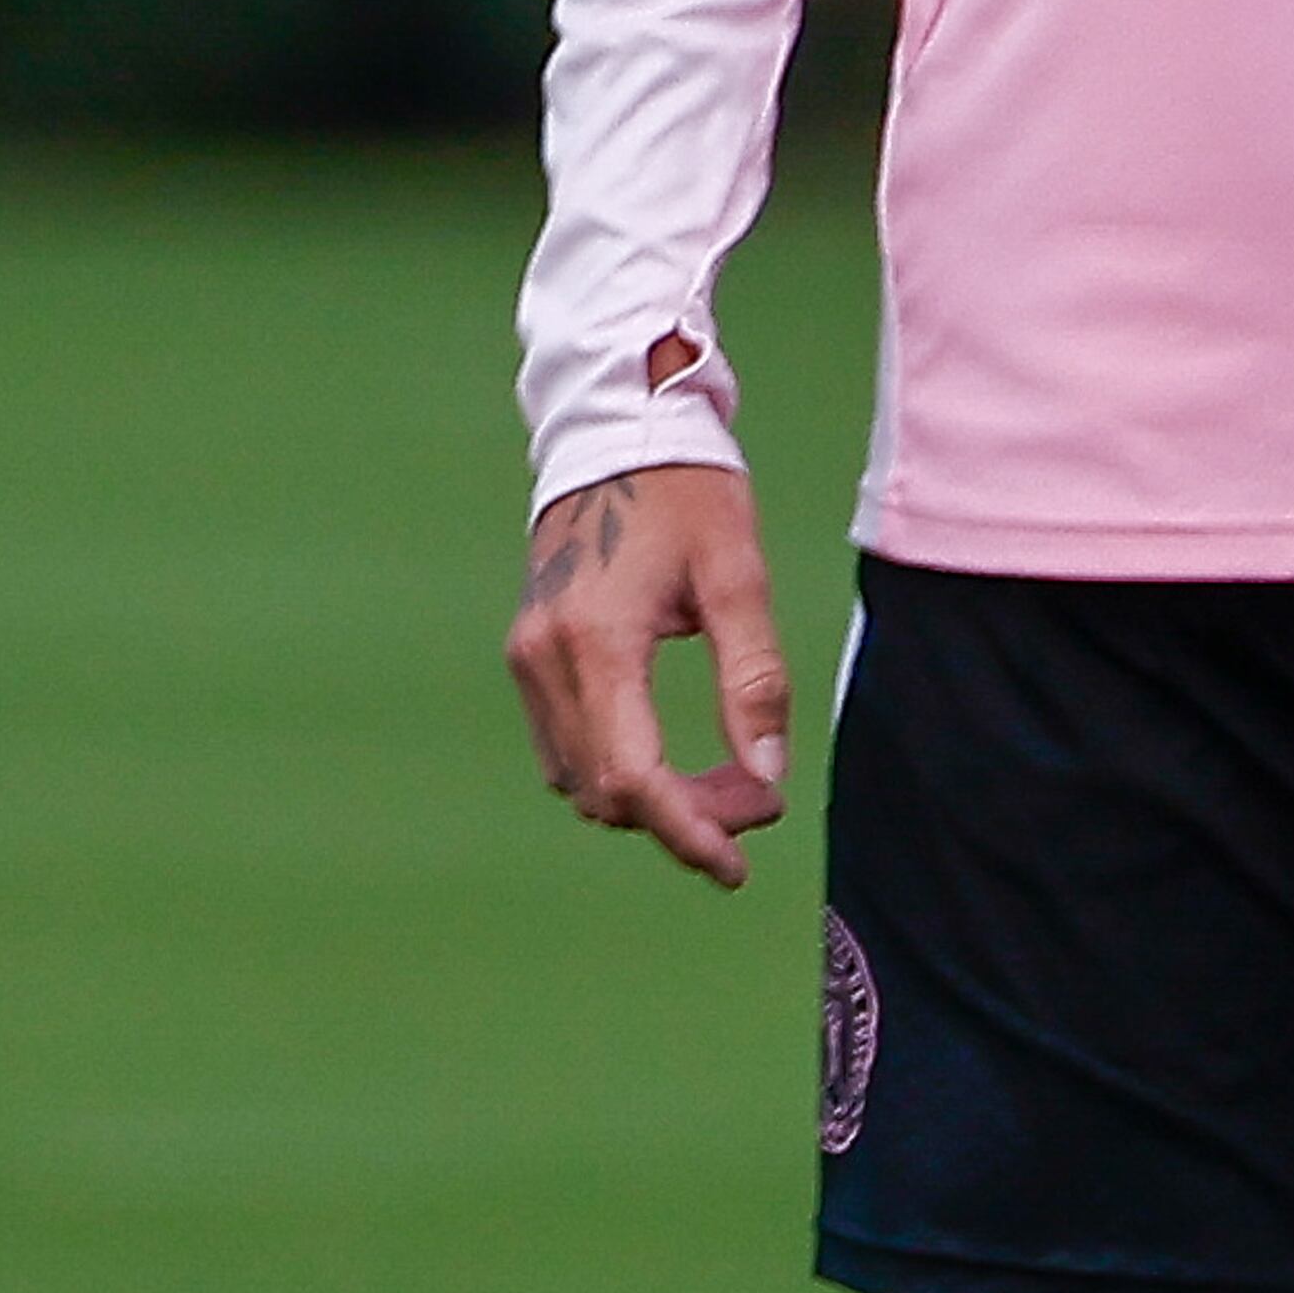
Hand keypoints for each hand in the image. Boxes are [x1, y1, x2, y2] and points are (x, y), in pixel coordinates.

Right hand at [501, 465, 788, 887]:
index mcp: (599, 641)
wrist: (619, 425)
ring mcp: (527, 655)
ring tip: (726, 779)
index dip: (687, 834)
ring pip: (578, 778)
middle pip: (605, 790)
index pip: (635, 778)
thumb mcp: (737, 575)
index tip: (737, 867)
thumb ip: (755, 679)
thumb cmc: (688, 489)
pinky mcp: (527, 649)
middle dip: (682, 817)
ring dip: (647, 799)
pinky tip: (673, 752)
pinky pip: (564, 744)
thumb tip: (767, 777)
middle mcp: (546, 658)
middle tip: (756, 802)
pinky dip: (616, 767)